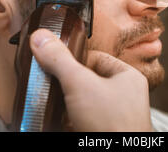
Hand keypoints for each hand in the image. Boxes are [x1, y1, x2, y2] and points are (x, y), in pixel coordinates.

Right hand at [30, 29, 152, 131]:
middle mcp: (124, 96)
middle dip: (66, 83)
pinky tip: (57, 121)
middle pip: (87, 81)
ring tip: (48, 102)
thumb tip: (40, 36)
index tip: (53, 61)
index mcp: (127, 78)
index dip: (73, 59)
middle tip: (47, 83)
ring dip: (65, 103)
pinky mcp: (103, 132)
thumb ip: (59, 60)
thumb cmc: (110, 123)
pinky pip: (82, 120)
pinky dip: (68, 120)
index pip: (95, 58)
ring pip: (83, 102)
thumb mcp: (80, 84)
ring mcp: (114, 117)